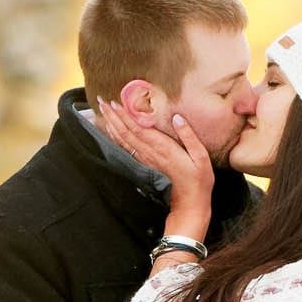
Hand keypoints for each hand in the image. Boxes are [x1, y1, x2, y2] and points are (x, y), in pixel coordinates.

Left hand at [96, 97, 213, 210]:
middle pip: (126, 132)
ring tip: (103, 110)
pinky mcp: (146, 162)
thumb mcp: (200, 156)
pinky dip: (116, 137)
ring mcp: (146, 158)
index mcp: (163, 147)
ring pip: (124, 139)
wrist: (191, 199)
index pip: (139, 129)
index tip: (115, 103)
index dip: (126, 116)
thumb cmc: (198, 177)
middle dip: (113, 116)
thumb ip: (188, 136)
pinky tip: (111, 129)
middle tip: (101, 101)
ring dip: (112, 124)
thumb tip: (177, 118)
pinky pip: (127, 147)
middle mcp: (151, 152)